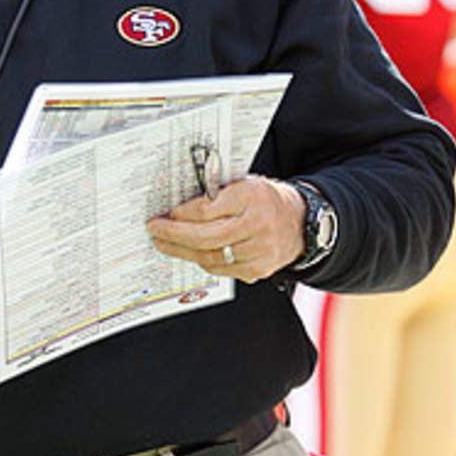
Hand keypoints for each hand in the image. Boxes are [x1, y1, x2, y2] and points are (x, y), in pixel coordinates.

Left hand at [146, 175, 304, 282]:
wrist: (300, 223)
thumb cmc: (266, 200)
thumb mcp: (244, 184)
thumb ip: (216, 192)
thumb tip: (179, 204)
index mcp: (252, 196)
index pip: (208, 209)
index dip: (182, 213)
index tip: (166, 213)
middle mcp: (258, 225)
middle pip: (206, 237)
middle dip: (174, 235)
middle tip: (155, 230)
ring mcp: (259, 252)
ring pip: (211, 257)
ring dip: (182, 251)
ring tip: (164, 243)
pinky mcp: (258, 270)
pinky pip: (221, 269)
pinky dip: (202, 260)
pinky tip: (189, 252)